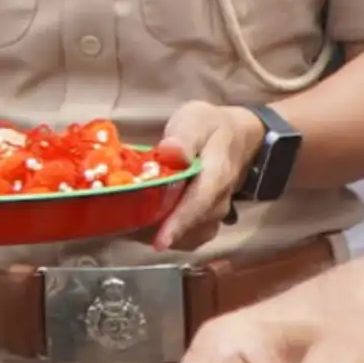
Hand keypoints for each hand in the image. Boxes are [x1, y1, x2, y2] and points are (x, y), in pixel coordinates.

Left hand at [146, 100, 266, 257]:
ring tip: (131, 229)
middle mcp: (218, 202)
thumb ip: (185, 136)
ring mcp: (214, 214)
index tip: (160, 242)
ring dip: (162, 237)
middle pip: (191, 227)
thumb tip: (169, 150)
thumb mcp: (197, 120)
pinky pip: (189, 237)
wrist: (237, 137)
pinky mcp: (207, 220)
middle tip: (126, 229)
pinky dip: (168, 237)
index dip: (179, 223)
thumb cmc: (211, 127)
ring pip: (190, 237)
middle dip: (160, 233)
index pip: (199, 204)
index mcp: (216, 176)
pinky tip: (145, 228)